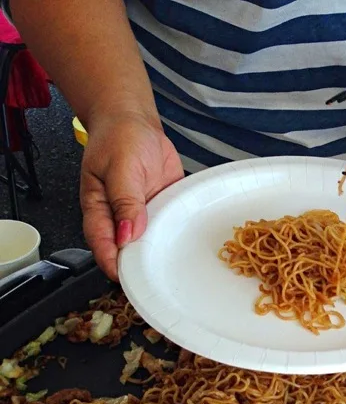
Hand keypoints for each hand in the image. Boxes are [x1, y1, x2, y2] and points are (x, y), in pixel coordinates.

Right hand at [80, 110, 183, 280]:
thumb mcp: (120, 166)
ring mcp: (142, 215)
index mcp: (99, 208)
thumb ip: (125, 200)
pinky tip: (187, 245)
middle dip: (140, 267)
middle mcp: (119, 216)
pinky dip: (177, 236)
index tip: (127, 278)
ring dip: (161, 254)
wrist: (135, 122)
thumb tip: (127, 234)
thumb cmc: (118, 138)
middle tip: (158, 282)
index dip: (113, 263)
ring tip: (176, 269)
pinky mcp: (161, 209)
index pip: (102, 244)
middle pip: (127, 250)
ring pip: (150, 242)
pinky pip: (169, 226)